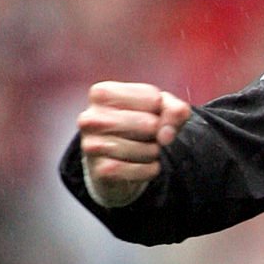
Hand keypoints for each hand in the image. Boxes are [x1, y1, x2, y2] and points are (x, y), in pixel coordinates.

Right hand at [77, 82, 191, 207]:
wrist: (116, 160)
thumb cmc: (139, 124)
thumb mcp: (160, 107)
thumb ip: (174, 110)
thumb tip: (166, 135)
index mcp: (101, 93)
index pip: (153, 98)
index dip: (161, 109)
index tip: (147, 113)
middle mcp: (89, 118)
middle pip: (150, 124)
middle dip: (158, 132)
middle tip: (145, 135)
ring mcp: (91, 145)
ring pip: (146, 149)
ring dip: (154, 152)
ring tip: (142, 149)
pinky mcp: (99, 170)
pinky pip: (140, 170)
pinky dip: (150, 169)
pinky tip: (140, 164)